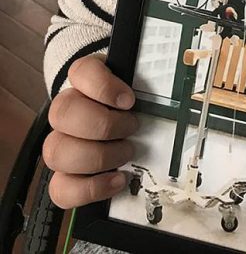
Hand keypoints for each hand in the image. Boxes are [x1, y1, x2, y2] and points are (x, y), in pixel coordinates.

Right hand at [43, 56, 138, 207]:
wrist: (118, 118)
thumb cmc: (128, 99)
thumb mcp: (138, 81)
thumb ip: (147, 77)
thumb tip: (173, 79)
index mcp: (83, 79)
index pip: (80, 72)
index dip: (103, 86)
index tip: (129, 100)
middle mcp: (65, 108)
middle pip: (62, 113)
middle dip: (103, 125)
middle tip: (132, 127)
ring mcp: (59, 142)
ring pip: (56, 151)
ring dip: (98, 156)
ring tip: (126, 153)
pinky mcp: (63, 174)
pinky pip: (60, 188)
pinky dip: (90, 188)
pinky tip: (116, 179)